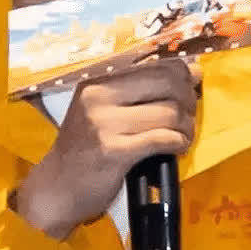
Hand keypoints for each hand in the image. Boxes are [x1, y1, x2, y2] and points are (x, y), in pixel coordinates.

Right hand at [13, 56, 201, 239]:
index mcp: (97, 80)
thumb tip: (193, 70)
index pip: (153, 61)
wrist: (57, 189)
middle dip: (189, 98)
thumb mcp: (103, 111)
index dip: (182, 70)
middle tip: (189, 114)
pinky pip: (162, 139)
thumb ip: (139, 91)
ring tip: (184, 136)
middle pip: (167, 81)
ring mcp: (104, 123)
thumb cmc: (85, 150)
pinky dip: (178, 143)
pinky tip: (177, 148)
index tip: (194, 81)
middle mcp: (98, 96)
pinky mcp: (113, 151)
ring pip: (169, 113)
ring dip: (187, 126)